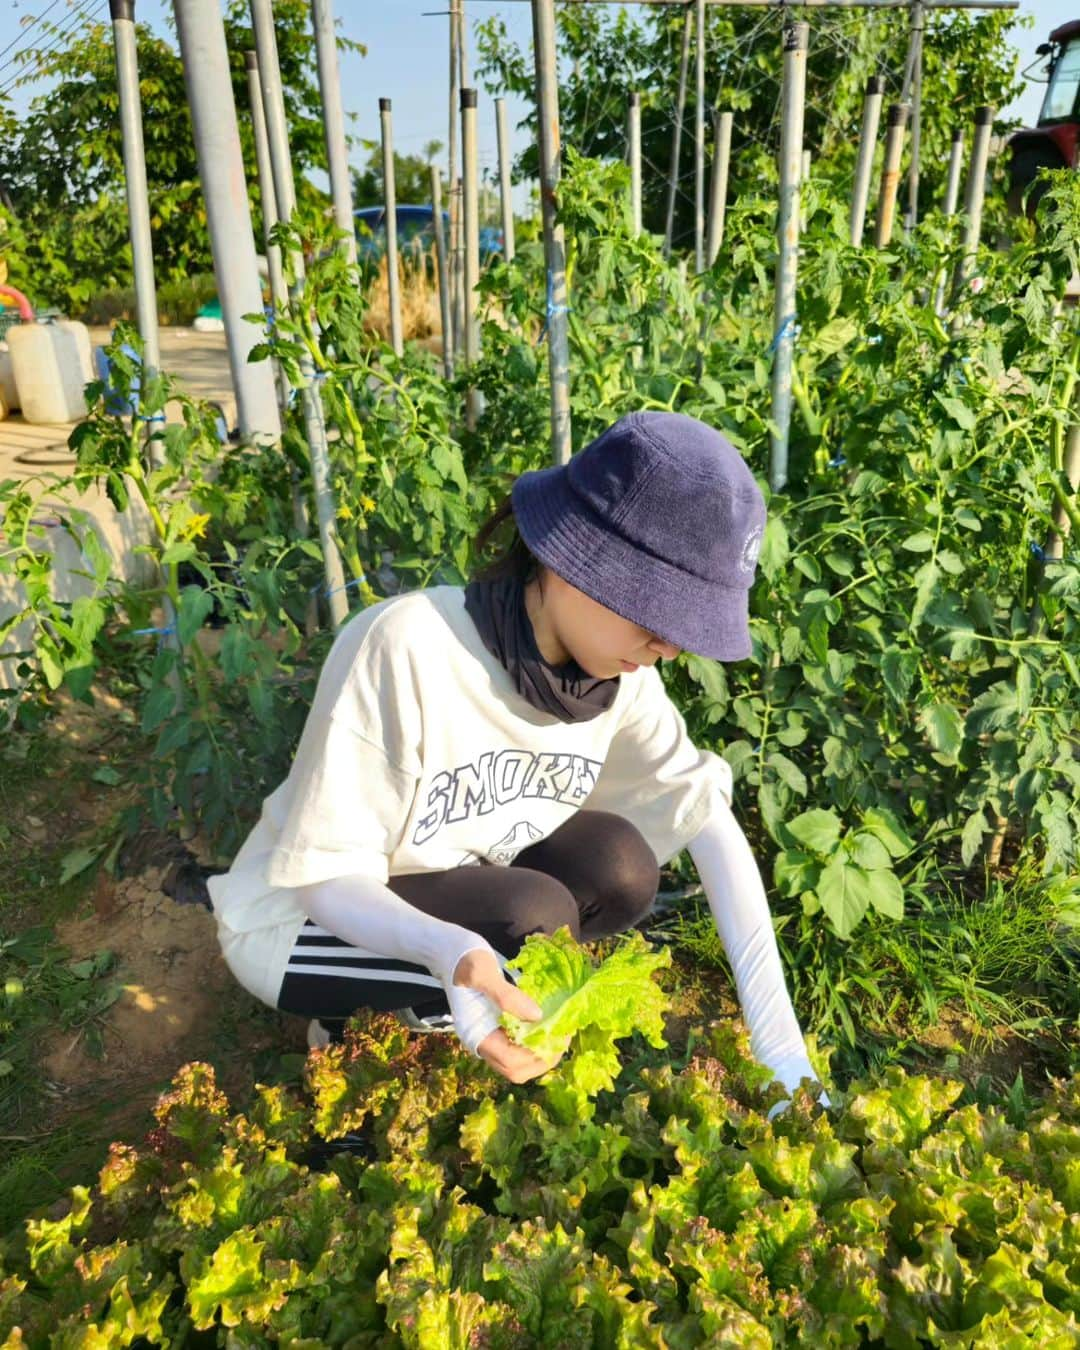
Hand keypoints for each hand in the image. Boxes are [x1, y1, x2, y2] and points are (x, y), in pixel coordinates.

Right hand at [452, 947, 563, 1083]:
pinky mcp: (494, 1028)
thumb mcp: (484, 973)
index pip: (510, 1062)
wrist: (449, 952)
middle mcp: (482, 1041)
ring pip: (517, 1062)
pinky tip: (547, 1026)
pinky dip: (534, 1042)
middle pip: (515, 1070)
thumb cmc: (464, 961)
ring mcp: (488, 1036)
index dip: (537, 1057)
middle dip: (542, 1060)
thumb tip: (537, 1016)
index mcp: (477, 1034)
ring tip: (559, 1034)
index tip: (559, 1038)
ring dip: (539, 1054)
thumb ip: (507, 996)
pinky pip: (516, 1046)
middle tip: (563, 1039)